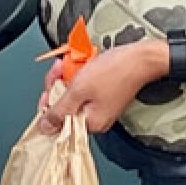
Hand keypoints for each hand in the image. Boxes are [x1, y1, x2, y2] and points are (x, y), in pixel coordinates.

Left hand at [39, 40, 165, 133]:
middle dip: (58, 86)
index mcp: (91, 123)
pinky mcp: (106, 93)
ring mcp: (101, 105)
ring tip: (70, 63)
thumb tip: (45, 127)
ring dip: (68, 77)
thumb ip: (59, 110)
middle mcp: (96, 118)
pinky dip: (81, 76)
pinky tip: (81, 64)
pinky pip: (86, 88)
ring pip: (75, 94)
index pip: (59, 122)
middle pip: (66, 106)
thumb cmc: (115, 71)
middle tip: (59, 70)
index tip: (47, 90)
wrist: (140, 57)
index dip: (49, 105)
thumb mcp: (79, 89)